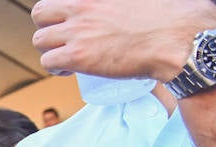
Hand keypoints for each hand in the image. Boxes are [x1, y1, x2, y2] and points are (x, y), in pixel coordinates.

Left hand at [30, 0, 215, 80]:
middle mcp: (81, 8)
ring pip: (39, 40)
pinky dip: (55, 68)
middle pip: (40, 14)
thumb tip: (111, 13)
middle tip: (61, 39)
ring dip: (49, 50)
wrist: (175, 39)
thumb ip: (113, 3)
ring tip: (66, 57)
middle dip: (47, 27)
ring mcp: (77, 31)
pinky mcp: (77, 55)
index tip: (66, 22)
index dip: (58, 11)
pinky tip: (68, 70)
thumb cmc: (165, 17)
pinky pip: (48, 62)